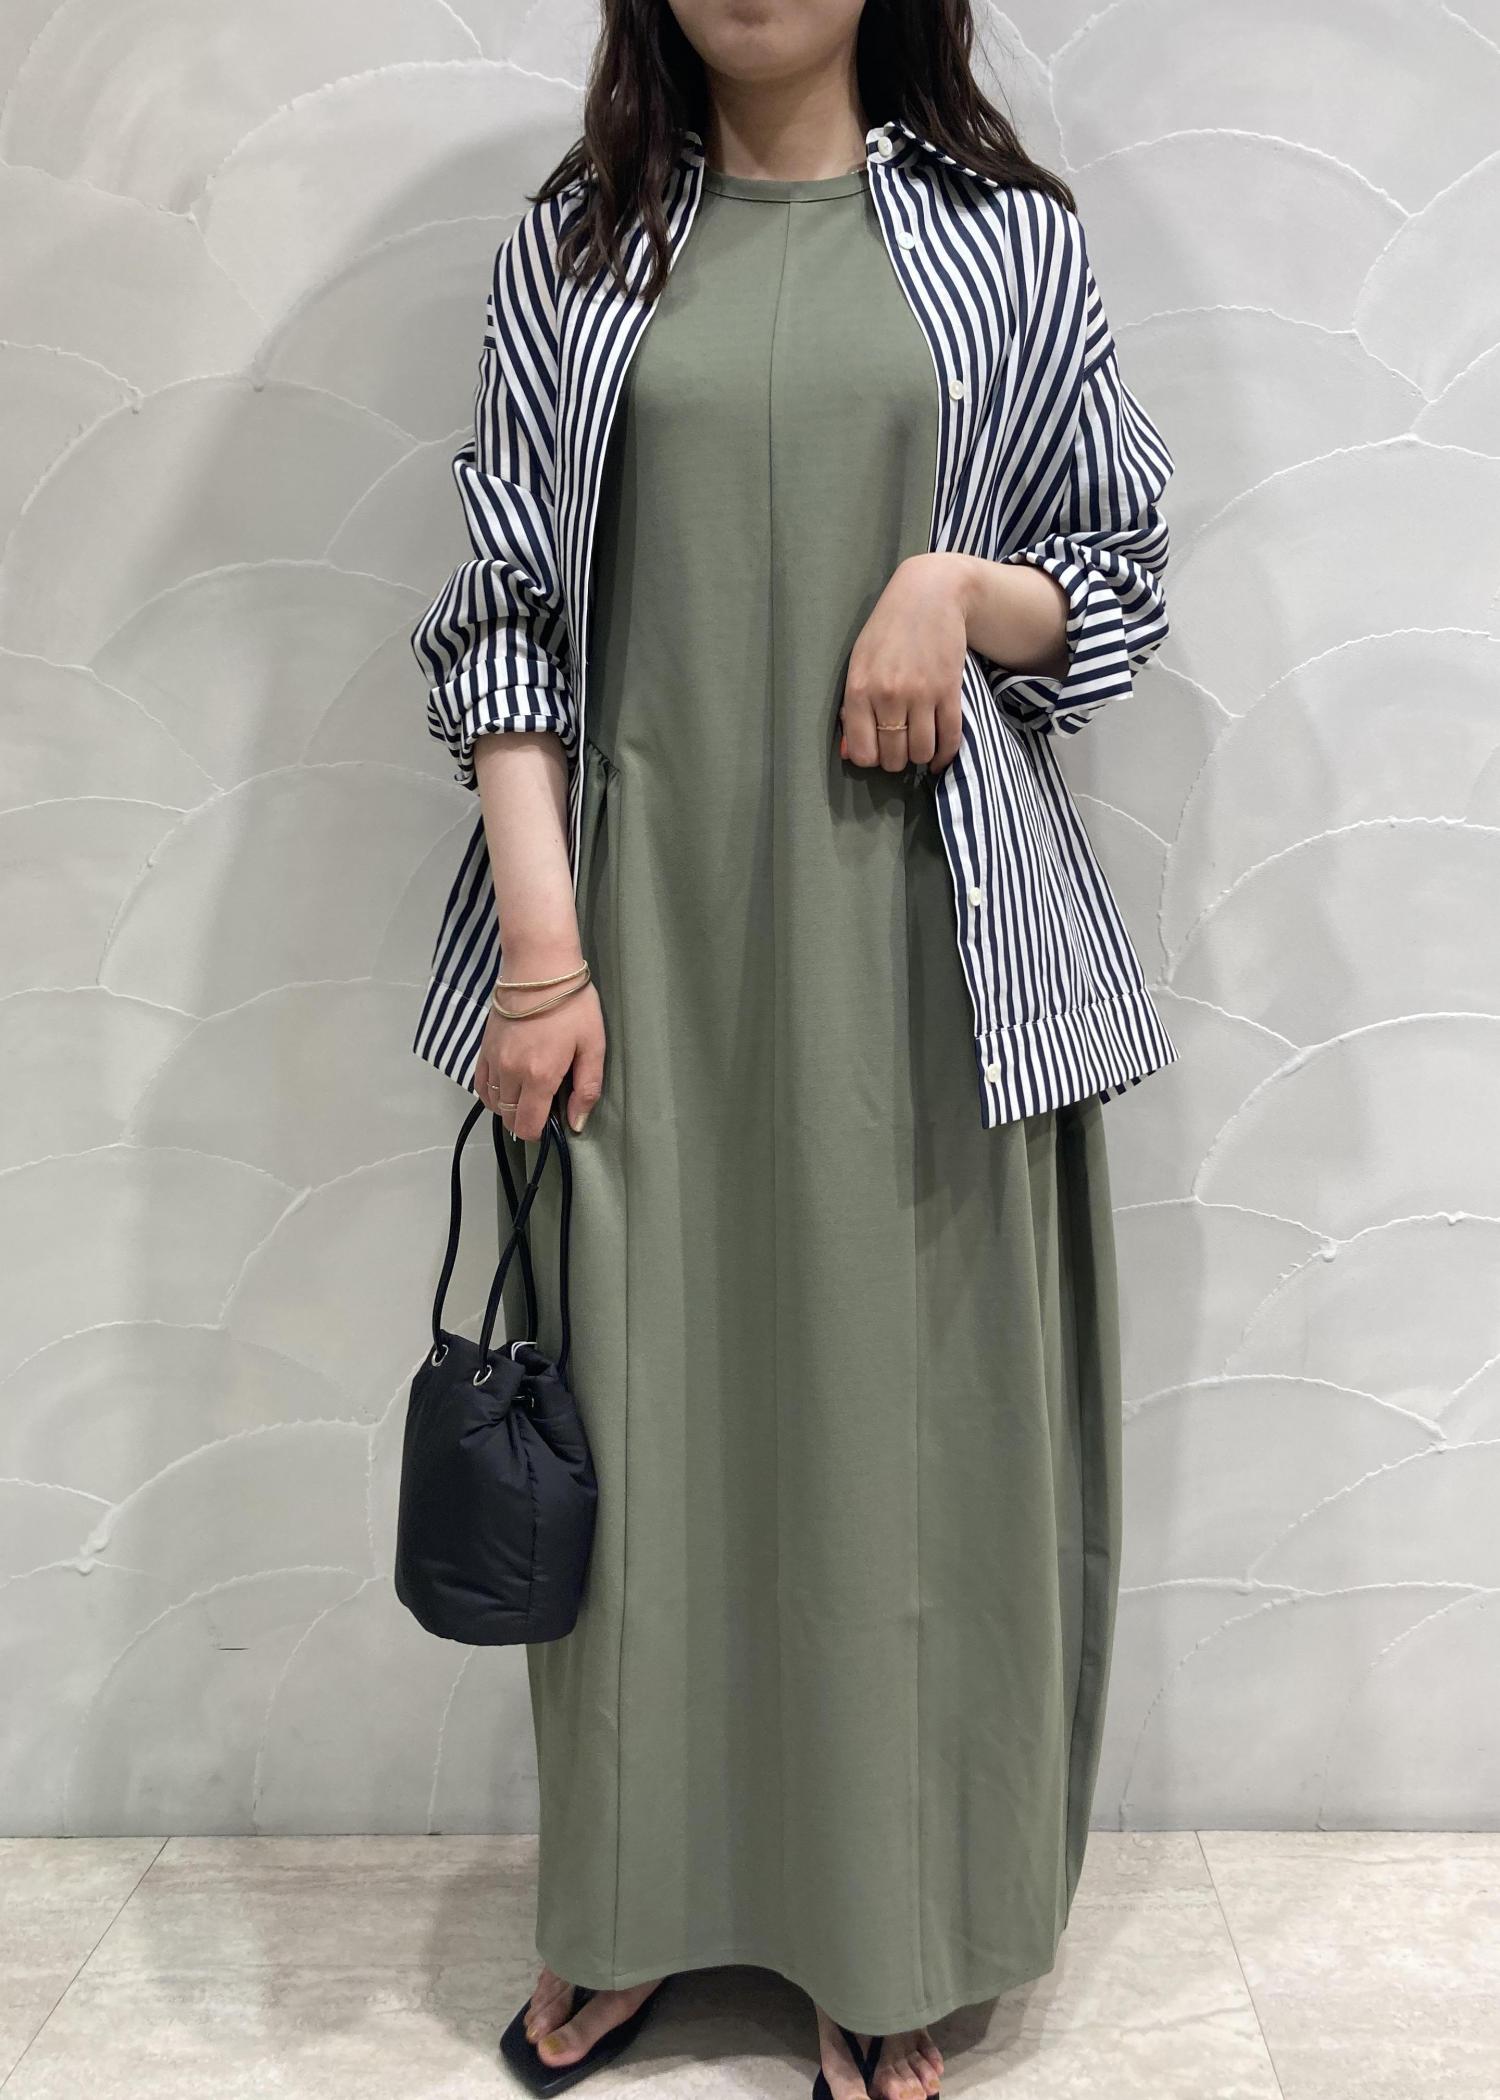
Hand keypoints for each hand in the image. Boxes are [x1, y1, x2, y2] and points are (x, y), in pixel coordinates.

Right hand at [474, 982, 604, 1141]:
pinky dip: (492, 1093)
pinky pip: (480, 1084)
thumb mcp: (593, 1046)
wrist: (539, 966)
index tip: (553, 1121)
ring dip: (509, 1107)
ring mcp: (493, 1060)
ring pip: (493, 1103)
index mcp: (540, 1076)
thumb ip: (586, 1088)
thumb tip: (576, 1124)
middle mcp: (511, 1073)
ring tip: (528, 1094)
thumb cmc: (573, 1005)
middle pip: (508, 1118)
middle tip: (545, 1105)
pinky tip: (507, 1087)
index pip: (528, 1126)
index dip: (540, 1132)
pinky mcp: (484, 1047)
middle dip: (525, 1121)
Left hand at [838, 553, 967, 774]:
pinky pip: (950, 738)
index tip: (876, 749)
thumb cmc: (887, 630)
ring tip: (918, 745)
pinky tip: (939, 757)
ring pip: (921, 752)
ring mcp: (922, 694)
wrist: (929, 594)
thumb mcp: (858, 664)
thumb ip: (852, 709)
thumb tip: (850, 754)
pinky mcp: (950, 691)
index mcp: (860, 689)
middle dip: (896, 759)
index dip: (870, 758)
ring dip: (920, 756)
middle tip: (899, 747)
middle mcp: (889, 695)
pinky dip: (945, 755)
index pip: (863, 752)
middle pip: (894, 757)